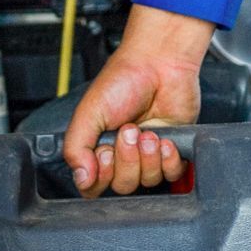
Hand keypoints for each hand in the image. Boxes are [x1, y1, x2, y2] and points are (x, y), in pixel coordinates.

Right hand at [62, 5, 212, 196]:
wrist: (159, 64)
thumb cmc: (123, 81)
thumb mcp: (89, 113)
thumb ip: (76, 148)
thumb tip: (81, 179)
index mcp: (99, 148)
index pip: (95, 185)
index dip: (100, 177)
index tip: (104, 154)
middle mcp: (124, 155)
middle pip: (123, 185)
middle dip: (127, 159)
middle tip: (130, 130)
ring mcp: (149, 155)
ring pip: (148, 181)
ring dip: (148, 157)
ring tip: (148, 131)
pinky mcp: (173, 150)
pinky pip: (172, 173)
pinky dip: (169, 160)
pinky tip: (165, 139)